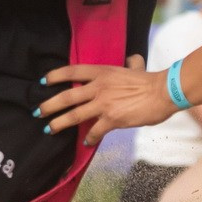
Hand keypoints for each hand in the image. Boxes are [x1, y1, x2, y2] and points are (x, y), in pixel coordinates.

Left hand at [38, 55, 164, 143]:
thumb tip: (132, 59)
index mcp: (102, 72)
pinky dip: (90, 138)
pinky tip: (87, 142)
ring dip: (59, 123)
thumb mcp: (137, 67)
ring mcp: (104, 104)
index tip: (43, 81)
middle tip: (38, 111)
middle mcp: (99, 87)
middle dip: (49, 105)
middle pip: (67, 96)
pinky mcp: (112, 120)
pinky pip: (95, 131)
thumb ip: (131, 63)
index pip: (73, 71)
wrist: (163, 92)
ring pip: (74, 115)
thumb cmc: (151, 80)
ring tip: (49, 128)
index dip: (55, 75)